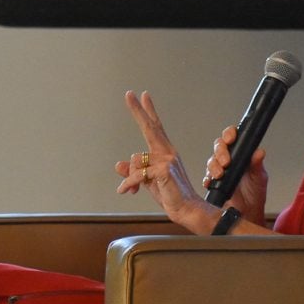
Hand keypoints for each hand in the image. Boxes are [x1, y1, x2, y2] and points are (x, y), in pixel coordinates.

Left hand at [114, 90, 209, 227]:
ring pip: (135, 159)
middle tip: (128, 94)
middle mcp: (167, 152)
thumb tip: (118, 165)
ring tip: (132, 189)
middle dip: (138, 110)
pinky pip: (137, 174)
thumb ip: (134, 172)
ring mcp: (167, 159)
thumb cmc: (170, 195)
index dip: (148, 112)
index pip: (155, 127)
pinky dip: (129, 183)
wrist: (185, 209)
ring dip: (129, 177)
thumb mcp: (146, 183)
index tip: (143, 95)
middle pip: (150, 127)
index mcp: (164, 152)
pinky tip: (128, 191)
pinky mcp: (164, 170)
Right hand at [203, 125, 267, 222]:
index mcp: (240, 154)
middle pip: (218, 147)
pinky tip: (212, 182)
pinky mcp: (212, 183)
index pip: (232, 138)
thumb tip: (259, 152)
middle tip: (226, 161)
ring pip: (211, 161)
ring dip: (214, 166)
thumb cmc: (255, 194)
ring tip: (221, 174)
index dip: (229, 134)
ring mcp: (219, 171)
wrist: (249, 213)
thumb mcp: (259, 177)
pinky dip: (208, 179)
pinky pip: (206, 178)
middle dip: (220, 152)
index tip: (231, 138)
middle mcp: (228, 160)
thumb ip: (257, 164)